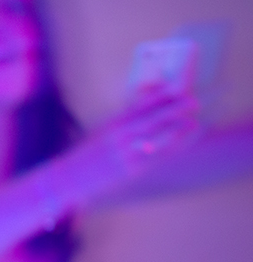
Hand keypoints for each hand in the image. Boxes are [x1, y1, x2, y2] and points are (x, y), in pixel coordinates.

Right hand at [61, 84, 201, 206]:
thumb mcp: (101, 132)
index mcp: (113, 123)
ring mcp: (124, 152)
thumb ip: (122, 120)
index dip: (159, 95)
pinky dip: (171, 146)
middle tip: (192, 100)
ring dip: (175, 127)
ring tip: (192, 119)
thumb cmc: (86, 155)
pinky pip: (154, 155)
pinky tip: (181, 138)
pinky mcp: (129, 169)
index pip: (139, 105)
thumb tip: (143, 109)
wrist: (68, 177)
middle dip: (173, 108)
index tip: (176, 85)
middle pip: (150, 118)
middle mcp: (119, 135)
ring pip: (155, 136)